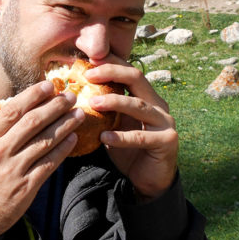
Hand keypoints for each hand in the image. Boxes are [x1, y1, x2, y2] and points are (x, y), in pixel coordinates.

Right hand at [0, 81, 85, 234]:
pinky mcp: (25, 188)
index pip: (12, 111)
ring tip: (78, 114)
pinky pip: (49, 164)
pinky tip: (73, 139)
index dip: (32, 96)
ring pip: (44, 141)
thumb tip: (18, 113)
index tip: (48, 85)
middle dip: (54, 106)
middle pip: (32, 123)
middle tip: (70, 96)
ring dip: (64, 125)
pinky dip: (62, 150)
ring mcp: (13, 170)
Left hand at [83, 58, 178, 201]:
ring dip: (115, 102)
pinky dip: (121, 137)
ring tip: (93, 103)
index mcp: (146, 96)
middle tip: (88, 76)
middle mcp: (158, 104)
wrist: (148, 179)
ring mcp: (165, 122)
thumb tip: (71, 94)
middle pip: (136, 78)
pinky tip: (104, 137)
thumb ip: (103, 109)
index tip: (88, 60)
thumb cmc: (127, 149)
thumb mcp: (114, 125)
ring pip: (139, 105)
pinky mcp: (167, 141)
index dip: (110, 62)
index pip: (128, 71)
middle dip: (112, 72)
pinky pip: (141, 137)